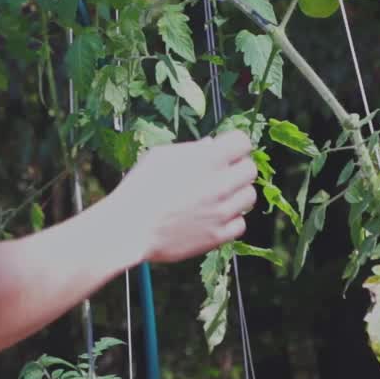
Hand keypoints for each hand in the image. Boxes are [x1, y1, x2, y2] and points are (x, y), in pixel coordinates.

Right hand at [105, 131, 257, 263]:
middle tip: (223, 174)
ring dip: (237, 194)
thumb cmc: (139, 189)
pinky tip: (215, 217)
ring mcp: (221, 212)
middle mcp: (220, 184)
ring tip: (217, 197)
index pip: (243, 142)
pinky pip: (241, 224)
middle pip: (251, 170)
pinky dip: (231, 220)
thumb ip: (192, 149)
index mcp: (208, 159)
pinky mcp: (217, 236)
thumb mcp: (161, 156)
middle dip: (239, 168)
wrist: (129, 228)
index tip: (228, 151)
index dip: (235, 145)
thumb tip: (212, 145)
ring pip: (250, 197)